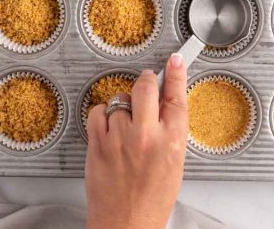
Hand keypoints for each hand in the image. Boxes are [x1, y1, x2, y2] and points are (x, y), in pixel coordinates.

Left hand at [85, 53, 187, 228]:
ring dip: (124, 106)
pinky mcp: (97, 144)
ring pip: (120, 100)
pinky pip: (98, 111)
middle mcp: (146, 136)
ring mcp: (119, 138)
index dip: (175, 73)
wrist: (126, 224)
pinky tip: (110, 128)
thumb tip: (166, 102)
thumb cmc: (152, 199)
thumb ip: (171, 129)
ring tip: (126, 126)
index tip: (175, 60)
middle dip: (146, 81)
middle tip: (146, 84)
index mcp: (171, 141)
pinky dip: (103, 115)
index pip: (176, 96)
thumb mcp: (175, 162)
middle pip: (145, 86)